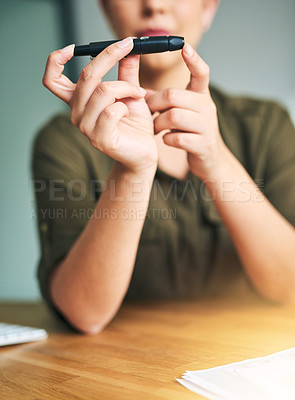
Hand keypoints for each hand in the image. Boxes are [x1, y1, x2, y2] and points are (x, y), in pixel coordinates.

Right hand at [42, 38, 156, 172]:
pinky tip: (130, 112)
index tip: (73, 47)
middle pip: (85, 75)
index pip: (52, 80)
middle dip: (110, 56)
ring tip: (138, 94)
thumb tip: (129, 49)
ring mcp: (86, 127)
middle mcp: (76, 113)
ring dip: (126, 87)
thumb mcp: (130, 92)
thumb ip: (126, 72)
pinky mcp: (99, 139)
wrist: (143, 152)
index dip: (55, 60)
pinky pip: (112, 111)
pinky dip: (126, 105)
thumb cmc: (135, 124)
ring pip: (103, 91)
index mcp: (78, 101)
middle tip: (130, 47)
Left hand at [145, 44, 227, 180]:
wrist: (208, 160)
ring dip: (158, 123)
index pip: (202, 73)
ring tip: (155, 129)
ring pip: (174, 116)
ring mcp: (207, 126)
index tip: (185, 47)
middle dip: (155, 103)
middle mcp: (207, 108)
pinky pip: (177, 137)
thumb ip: (163, 100)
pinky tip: (166, 140)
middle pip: (174, 95)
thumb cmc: (190, 132)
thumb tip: (139, 88)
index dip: (194, 60)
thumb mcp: (181, 112)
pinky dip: (166, 139)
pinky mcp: (203, 145)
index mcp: (202, 96)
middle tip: (149, 112)